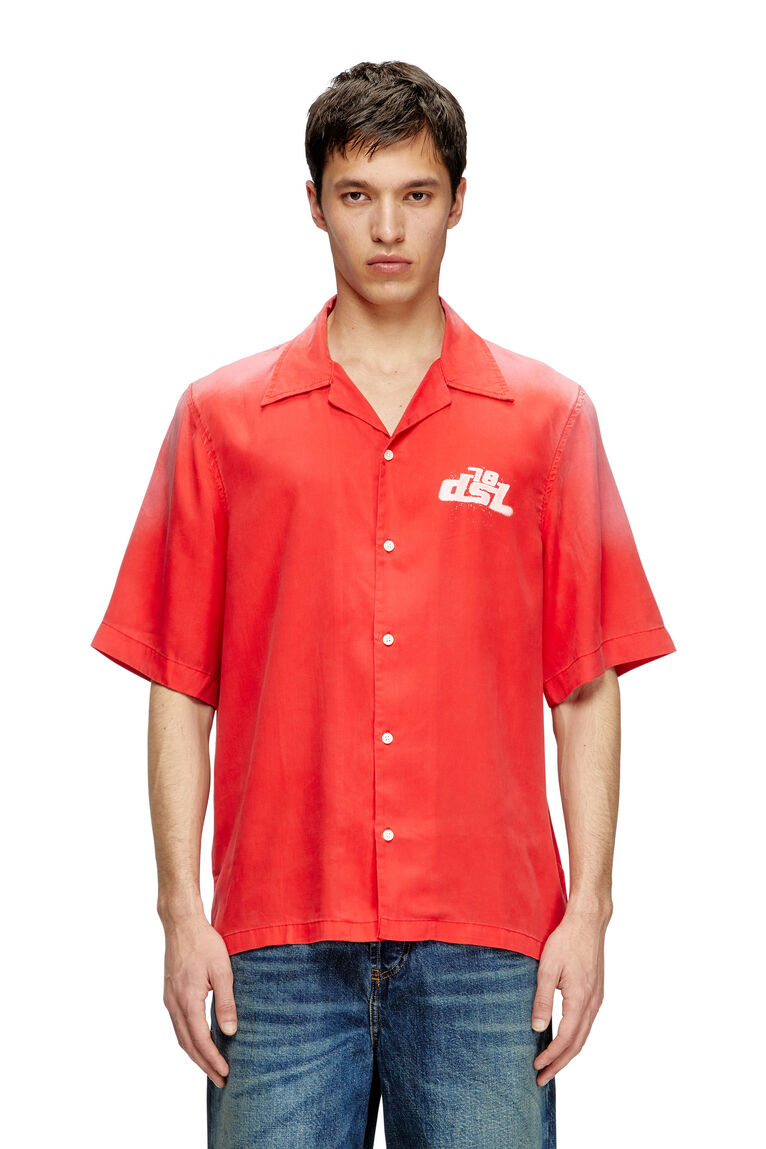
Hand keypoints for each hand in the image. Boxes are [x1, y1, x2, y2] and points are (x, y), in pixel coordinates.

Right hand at [162, 913, 237, 1087]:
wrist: (181, 923)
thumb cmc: (204, 943)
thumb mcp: (222, 970)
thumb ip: (226, 1002)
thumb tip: (230, 1031)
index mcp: (187, 1000)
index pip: (200, 1040)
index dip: (212, 1059)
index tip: (225, 1073)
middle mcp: (174, 1004)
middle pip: (187, 1045)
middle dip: (204, 1064)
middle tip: (220, 1080)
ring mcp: (169, 1000)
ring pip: (181, 1037)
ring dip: (195, 1054)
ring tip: (211, 1067)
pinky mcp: (169, 994)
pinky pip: (178, 1025)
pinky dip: (189, 1040)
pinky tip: (200, 1042)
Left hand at [530, 903, 609, 1085]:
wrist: (588, 922)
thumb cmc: (566, 941)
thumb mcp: (547, 968)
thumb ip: (542, 1000)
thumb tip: (537, 1028)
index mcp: (580, 999)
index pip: (566, 1039)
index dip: (551, 1057)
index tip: (537, 1068)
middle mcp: (593, 1003)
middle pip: (577, 1044)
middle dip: (559, 1064)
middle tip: (542, 1078)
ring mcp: (597, 999)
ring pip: (584, 1035)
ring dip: (568, 1053)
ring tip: (551, 1065)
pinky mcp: (597, 992)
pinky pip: (587, 1023)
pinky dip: (575, 1038)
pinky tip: (564, 1039)